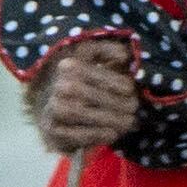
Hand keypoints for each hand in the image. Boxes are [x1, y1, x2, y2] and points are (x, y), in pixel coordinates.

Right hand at [26, 39, 139, 154]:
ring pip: (88, 115)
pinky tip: (113, 134)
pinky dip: (97, 135)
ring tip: (129, 122)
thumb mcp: (92, 59)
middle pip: (95, 96)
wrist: (51, 108)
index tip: (131, 90)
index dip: (120, 83)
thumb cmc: (80, 82)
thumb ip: (109, 51)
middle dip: (120, 103)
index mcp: (70, 66)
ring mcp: (54, 109)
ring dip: (112, 120)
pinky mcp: (53, 130)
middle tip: (134, 109)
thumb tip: (125, 56)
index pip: (100, 75)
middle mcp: (60, 86)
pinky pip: (78, 135)